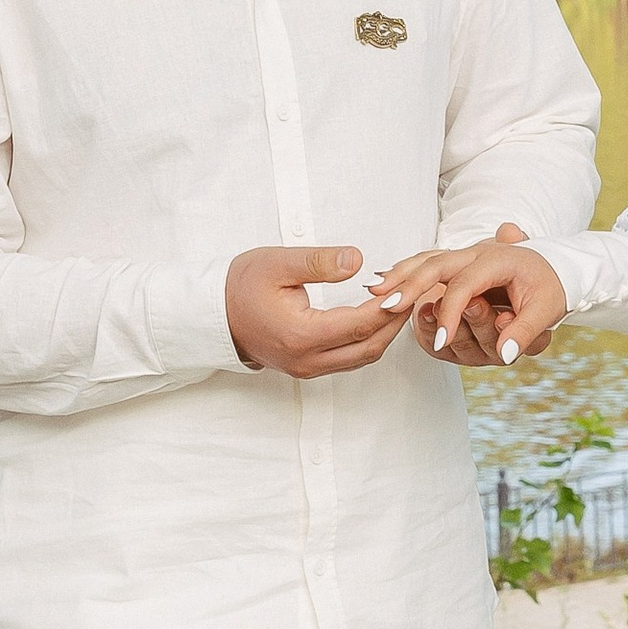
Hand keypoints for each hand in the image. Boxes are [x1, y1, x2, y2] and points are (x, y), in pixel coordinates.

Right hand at [225, 244, 414, 377]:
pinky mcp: (307, 368)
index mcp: (301, 335)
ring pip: (362, 357)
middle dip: (395, 322)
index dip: (390, 306)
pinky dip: (369, 340)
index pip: (361, 324)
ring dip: (385, 333)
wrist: (213, 313)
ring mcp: (307, 368)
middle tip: (414, 294)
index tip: (408, 285)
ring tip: (400, 303)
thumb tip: (358, 259)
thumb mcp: (278, 263)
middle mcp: (307, 359)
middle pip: (369, 347)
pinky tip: (376, 317)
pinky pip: (349, 359)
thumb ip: (320, 262)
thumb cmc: (242, 285)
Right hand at [389, 222, 571, 365]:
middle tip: (386, 305)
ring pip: (425, 260)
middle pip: (435, 264)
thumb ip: (525, 332)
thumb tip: (505, 356)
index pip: (465, 287)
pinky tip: (384, 277)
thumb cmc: (551, 286)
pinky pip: (426, 261)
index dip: (451, 315)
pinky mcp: (457, 262)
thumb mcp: (547, 310)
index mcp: (498, 260)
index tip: (441, 341)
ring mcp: (464, 256)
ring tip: (375, 290)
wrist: (555, 264)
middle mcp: (476, 254)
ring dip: (400, 275)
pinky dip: (405, 269)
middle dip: (410, 285)